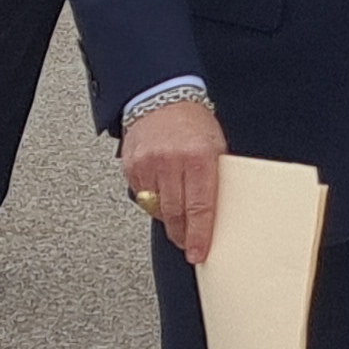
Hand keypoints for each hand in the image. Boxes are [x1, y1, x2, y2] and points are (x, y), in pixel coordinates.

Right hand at [125, 97, 227, 260]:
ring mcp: (149, 164)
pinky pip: (141, 195)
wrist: (161, 95)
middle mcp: (172, 161)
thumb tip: (217, 213)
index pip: (200, 207)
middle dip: (182, 233)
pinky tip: (160, 190)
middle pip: (175, 213)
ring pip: (156, 208)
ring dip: (167, 217)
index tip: (198, 252)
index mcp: (199, 158)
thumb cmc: (193, 122)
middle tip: (188, 242)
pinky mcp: (131, 166)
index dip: (199, 235)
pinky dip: (151, 199)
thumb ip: (213, 178)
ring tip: (176, 214)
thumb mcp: (214, 147)